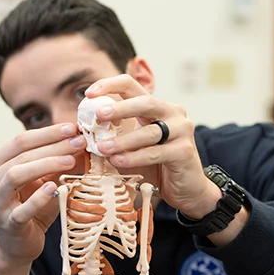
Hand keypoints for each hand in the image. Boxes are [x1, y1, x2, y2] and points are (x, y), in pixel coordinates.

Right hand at [0, 123, 85, 265]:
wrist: (19, 243)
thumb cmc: (31, 205)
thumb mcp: (43, 179)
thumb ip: (55, 161)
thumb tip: (79, 140)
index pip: (20, 141)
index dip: (47, 133)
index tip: (72, 128)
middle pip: (21, 155)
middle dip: (52, 146)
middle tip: (78, 142)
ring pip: (15, 175)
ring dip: (45, 165)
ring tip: (70, 161)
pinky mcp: (7, 224)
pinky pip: (22, 209)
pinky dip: (39, 198)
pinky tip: (55, 188)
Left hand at [85, 74, 220, 218]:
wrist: (187, 188)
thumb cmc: (156, 165)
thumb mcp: (134, 145)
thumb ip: (117, 135)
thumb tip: (86, 132)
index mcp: (156, 107)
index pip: (132, 85)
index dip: (109, 85)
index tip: (89, 94)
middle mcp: (172, 113)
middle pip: (145, 102)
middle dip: (119, 108)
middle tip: (98, 115)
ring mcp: (181, 130)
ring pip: (149, 132)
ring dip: (122, 141)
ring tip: (102, 148)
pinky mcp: (184, 151)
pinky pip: (155, 153)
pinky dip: (134, 157)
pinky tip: (118, 161)